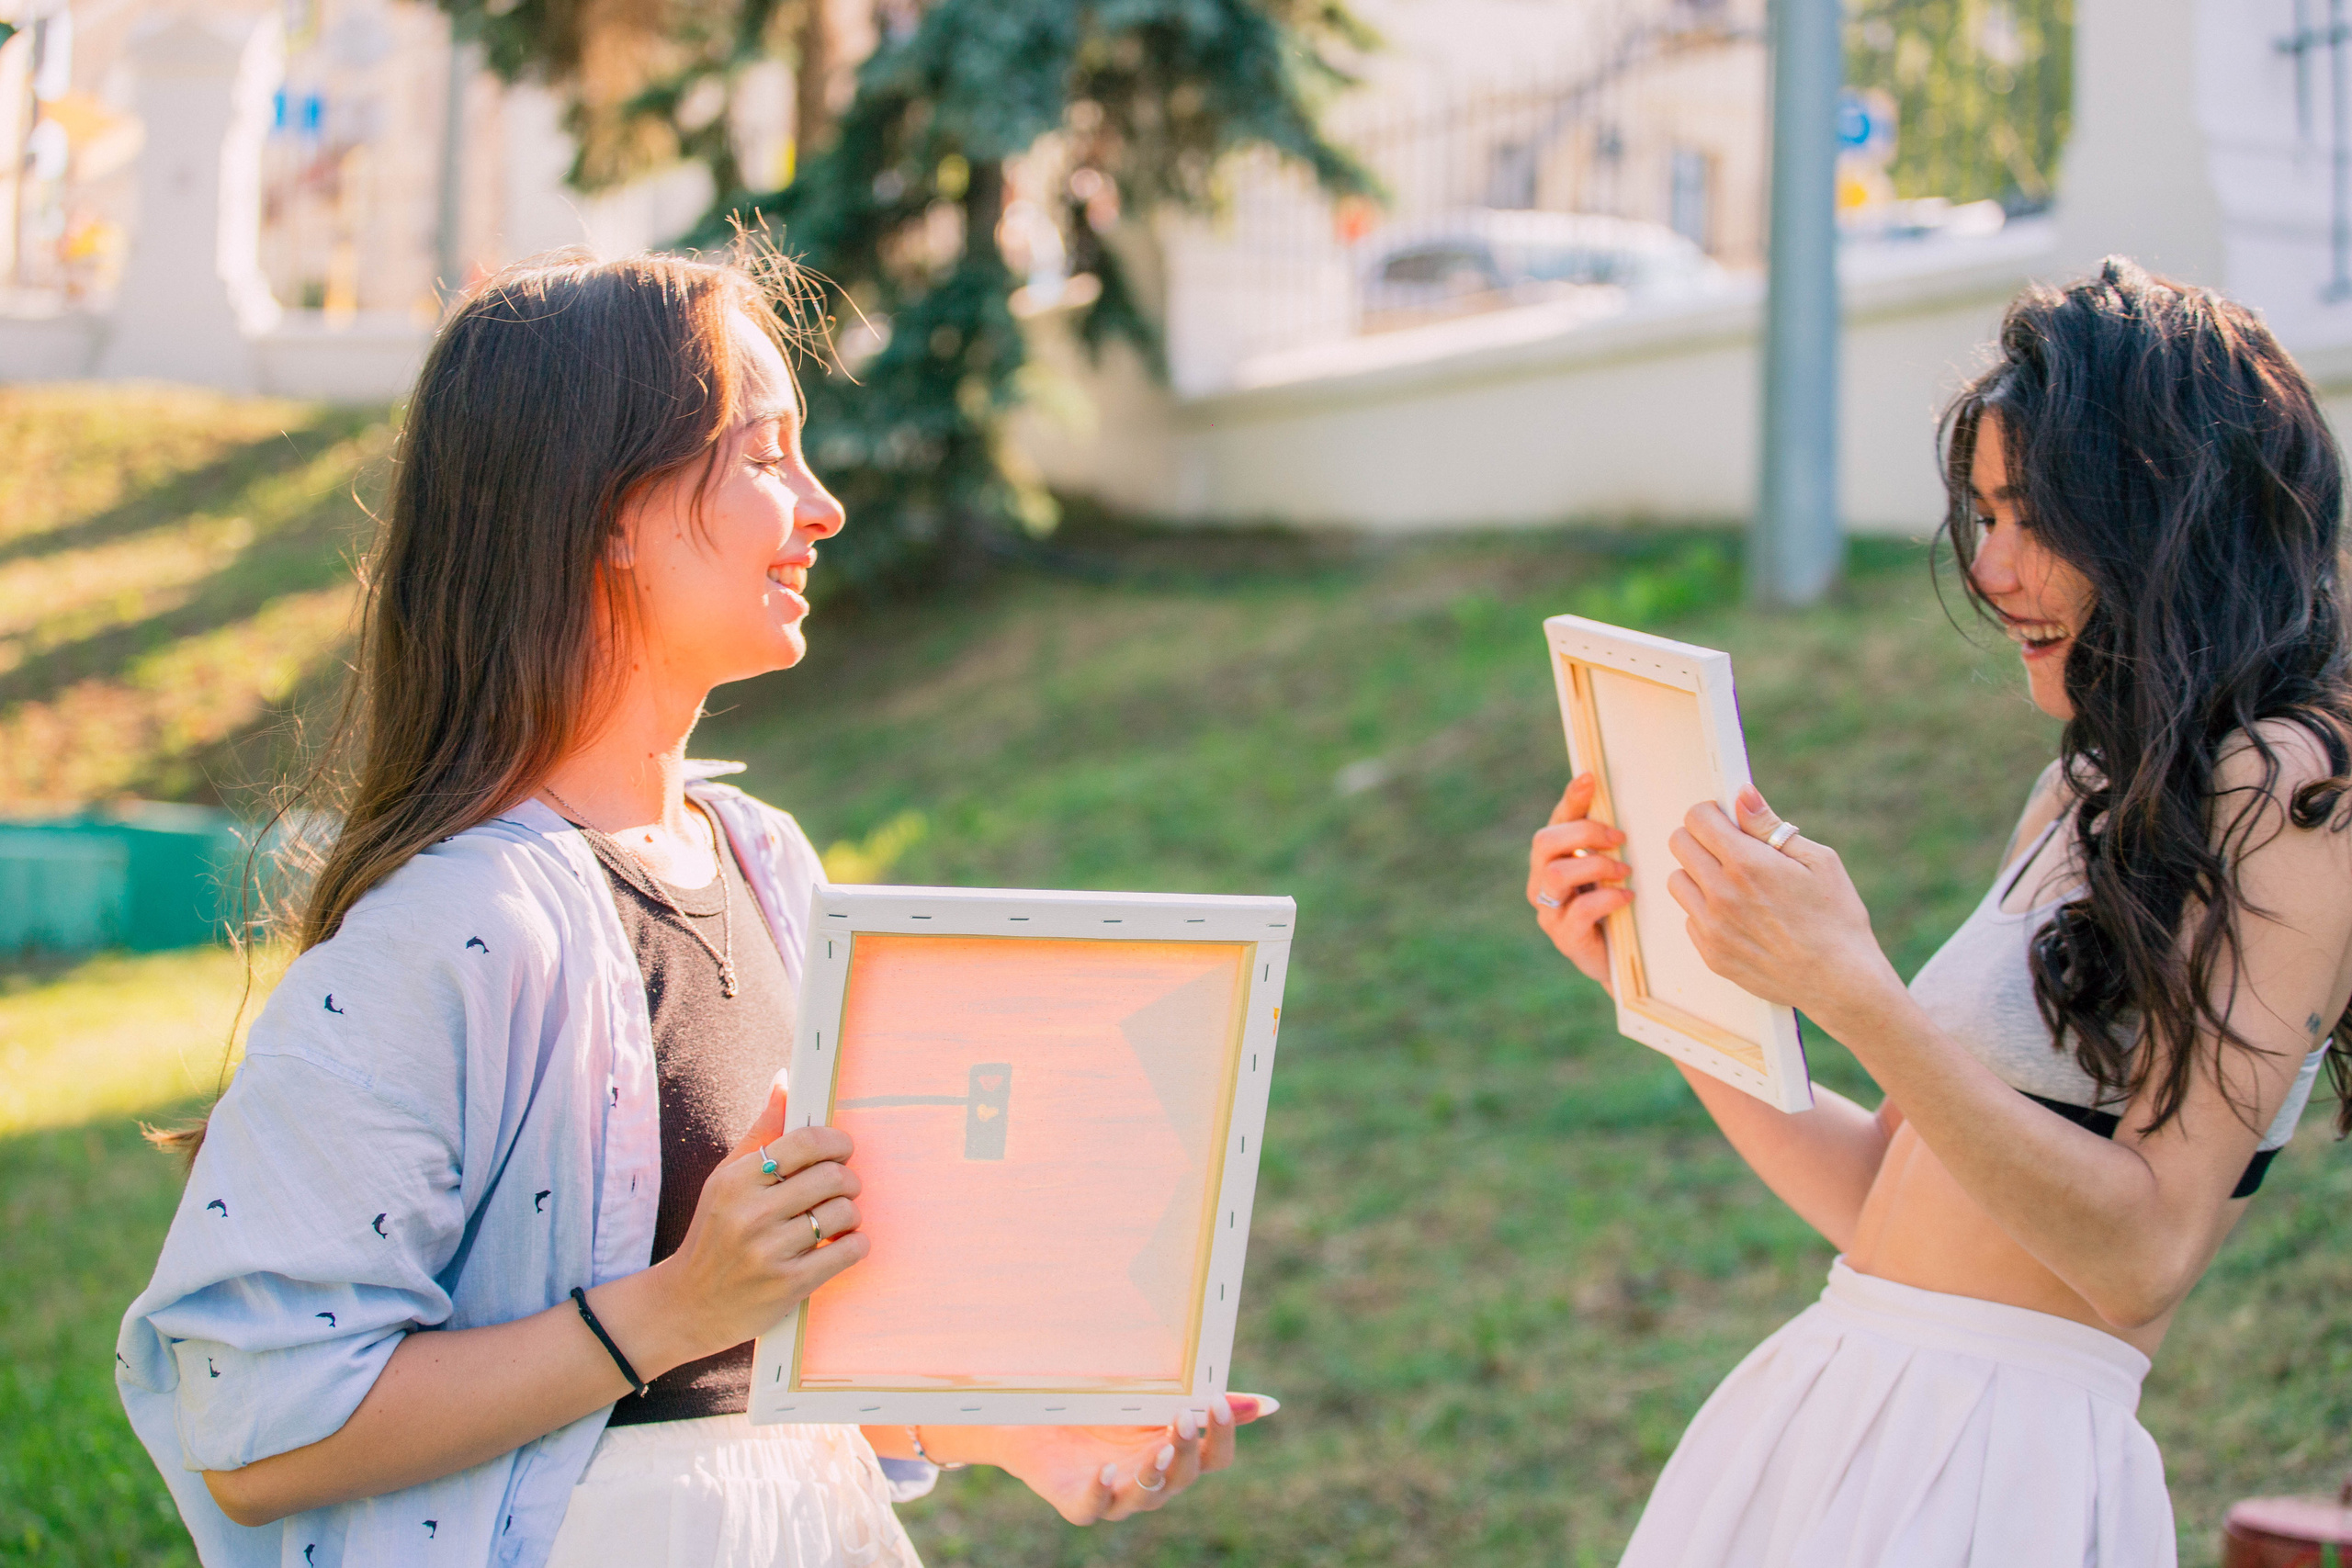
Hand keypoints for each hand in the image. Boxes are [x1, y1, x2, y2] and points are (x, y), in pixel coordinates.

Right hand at [642, 1081, 867, 1364]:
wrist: (688, 1304)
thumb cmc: (714, 1233)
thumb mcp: (726, 1179)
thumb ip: (761, 1132)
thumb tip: (786, 1081)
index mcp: (736, 1180)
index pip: (805, 1142)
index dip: (835, 1142)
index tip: (841, 1150)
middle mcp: (750, 1213)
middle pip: (831, 1177)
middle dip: (847, 1180)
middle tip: (842, 1188)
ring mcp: (768, 1251)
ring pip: (843, 1213)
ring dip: (851, 1214)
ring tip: (837, 1219)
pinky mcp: (788, 1285)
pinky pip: (847, 1252)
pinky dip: (855, 1245)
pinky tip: (842, 1244)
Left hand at [985, 1393, 1274, 1524]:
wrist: (1035, 1419)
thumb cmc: (1099, 1409)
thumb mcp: (1150, 1397)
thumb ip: (1198, 1399)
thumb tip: (1266, 1405)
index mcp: (1174, 1455)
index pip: (1214, 1457)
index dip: (1222, 1435)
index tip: (1217, 1403)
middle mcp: (1152, 1481)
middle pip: (1184, 1476)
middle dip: (1187, 1448)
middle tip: (1183, 1416)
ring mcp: (1117, 1496)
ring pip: (1147, 1495)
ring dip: (1155, 1472)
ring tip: (1157, 1447)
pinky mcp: (1080, 1504)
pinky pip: (1093, 1507)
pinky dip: (1101, 1491)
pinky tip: (1104, 1471)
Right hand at [1527, 773, 1632, 989]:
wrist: (1619, 962)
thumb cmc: (1614, 908)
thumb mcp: (1610, 870)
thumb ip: (1607, 842)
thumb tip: (1622, 802)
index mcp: (1552, 859)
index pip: (1556, 819)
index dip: (1571, 798)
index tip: (1591, 778)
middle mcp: (1541, 881)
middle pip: (1545, 841)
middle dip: (1585, 833)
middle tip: (1620, 839)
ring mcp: (1549, 910)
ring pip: (1557, 874)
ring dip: (1596, 866)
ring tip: (1625, 872)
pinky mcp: (1564, 937)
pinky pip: (1579, 910)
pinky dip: (1607, 898)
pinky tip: (1626, 897)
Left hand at [1664, 788, 1901, 1026]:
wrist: (1842, 983)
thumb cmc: (1837, 919)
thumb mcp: (1818, 862)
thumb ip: (1770, 826)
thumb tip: (1742, 795)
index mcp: (1747, 864)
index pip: (1696, 818)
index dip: (1712, 814)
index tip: (1726, 822)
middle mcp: (1721, 895)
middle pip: (1678, 844)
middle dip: (1701, 839)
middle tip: (1729, 849)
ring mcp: (1712, 928)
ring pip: (1677, 881)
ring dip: (1698, 875)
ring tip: (1734, 885)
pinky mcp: (1710, 954)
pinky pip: (1689, 918)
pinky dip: (1706, 911)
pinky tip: (1740, 917)